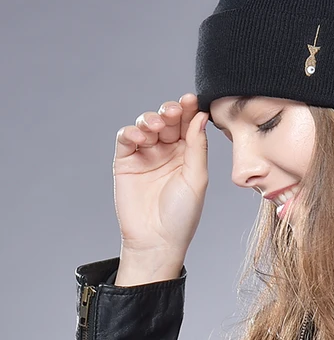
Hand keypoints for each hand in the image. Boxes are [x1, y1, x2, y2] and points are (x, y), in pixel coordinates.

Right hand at [112, 93, 209, 281]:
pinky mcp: (126, 162)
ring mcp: (146, 155)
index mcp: (189, 153)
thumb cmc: (182, 213)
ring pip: (147, 125)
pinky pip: (126, 139)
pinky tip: (141, 137)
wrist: (156, 240)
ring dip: (151, 119)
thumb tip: (201, 116)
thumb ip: (198, 146)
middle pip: (168, 120)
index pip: (189, 124)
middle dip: (170, 111)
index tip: (191, 99)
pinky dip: (132, 132)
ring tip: (156, 126)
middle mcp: (168, 151)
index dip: (189, 110)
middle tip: (173, 111)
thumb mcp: (196, 178)